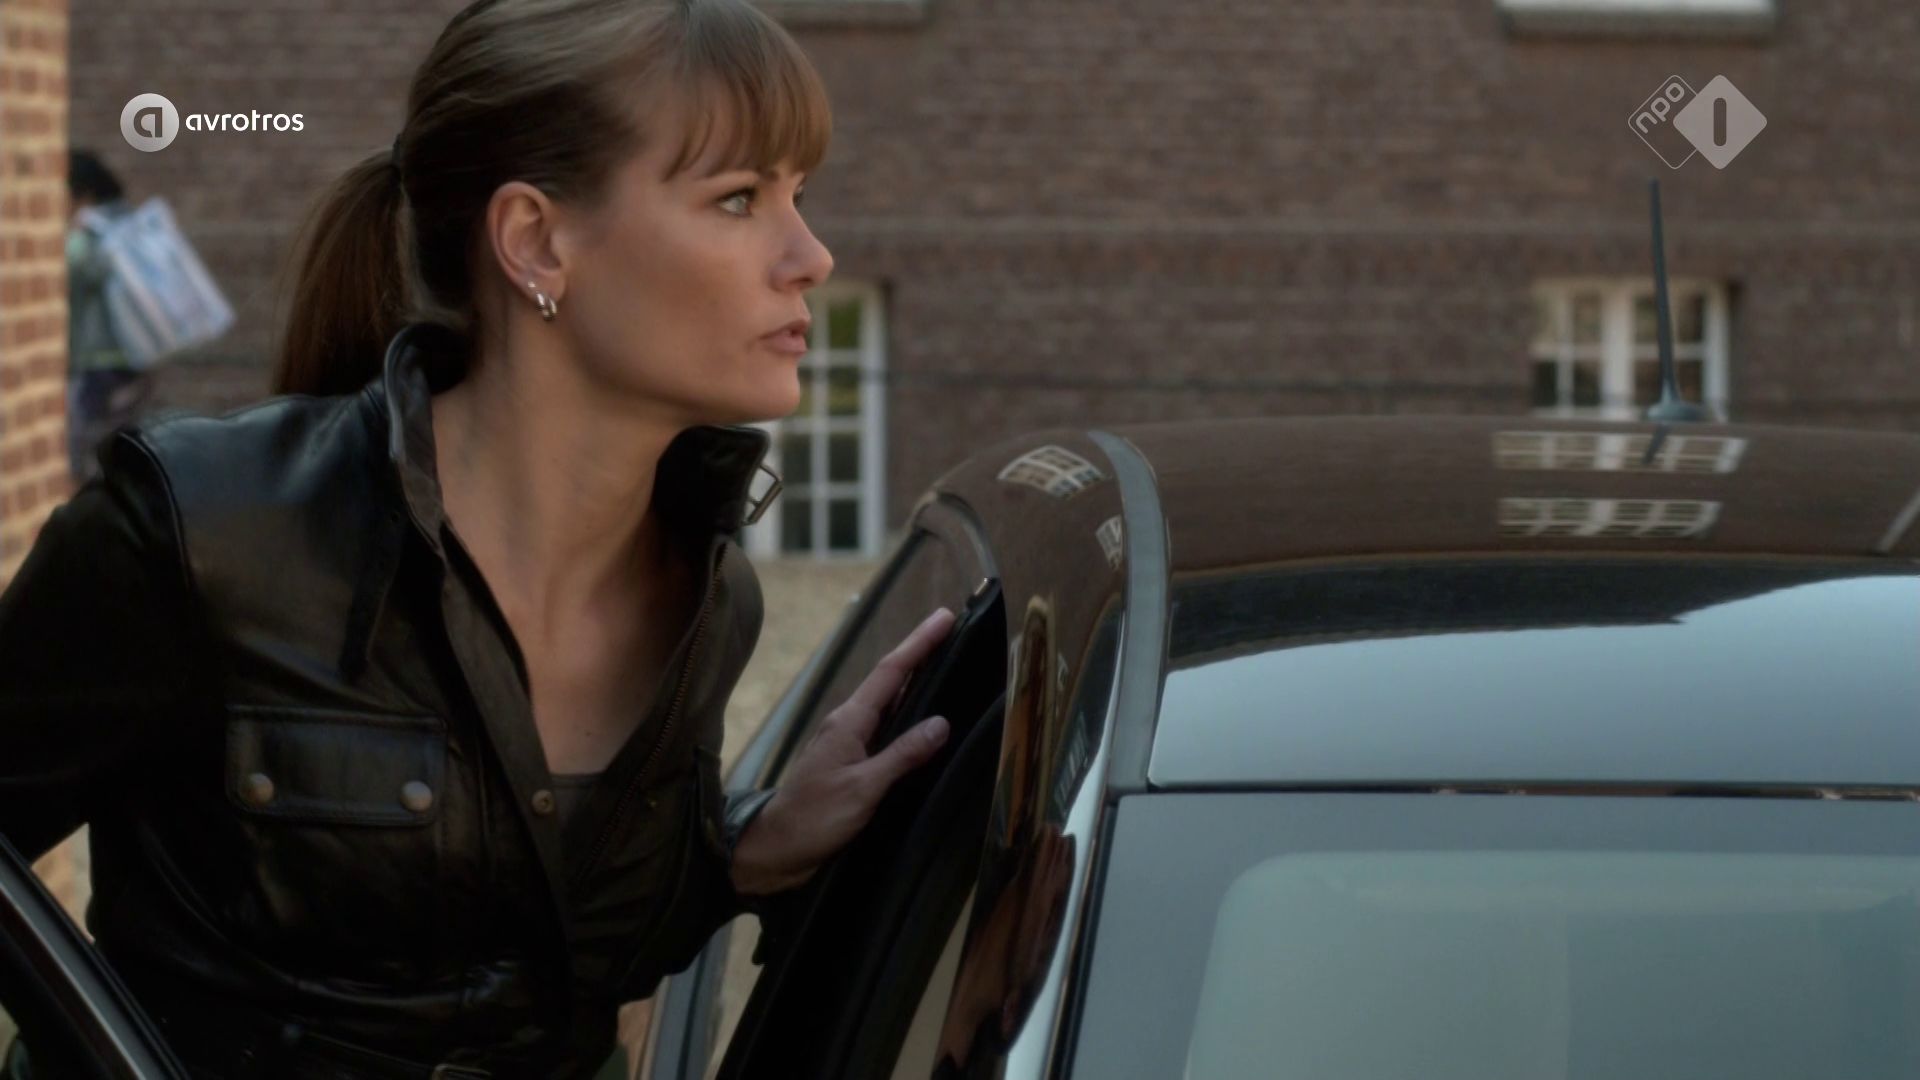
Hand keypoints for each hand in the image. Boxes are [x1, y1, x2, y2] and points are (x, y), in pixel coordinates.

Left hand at [730, 606, 957, 895]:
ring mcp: (849, 744)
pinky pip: (885, 728)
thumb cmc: (815, 817)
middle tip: (952, 631)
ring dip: (913, 682)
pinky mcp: (852, 765)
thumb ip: (902, 755)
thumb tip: (941, 722)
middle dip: (919, 653)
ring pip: (887, 703)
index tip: (945, 617)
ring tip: (945, 665)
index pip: (890, 672)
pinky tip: (921, 720)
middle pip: (889, 680)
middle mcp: (849, 725)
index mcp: (850, 721)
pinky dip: (906, 715)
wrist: (778, 849)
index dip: (919, 643)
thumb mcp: (863, 787)